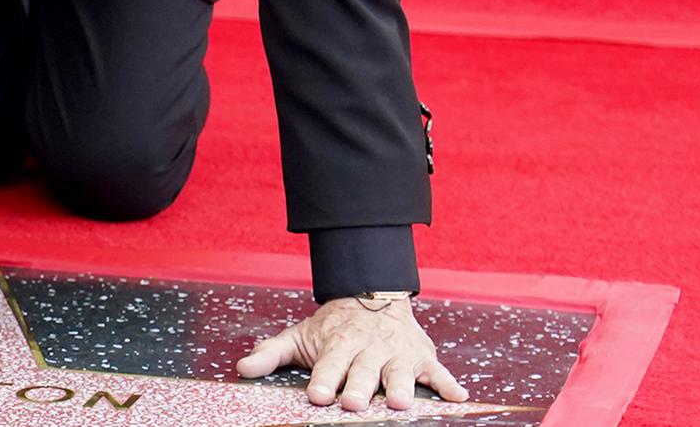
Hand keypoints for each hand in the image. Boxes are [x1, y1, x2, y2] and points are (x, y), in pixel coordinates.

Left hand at [234, 293, 467, 417]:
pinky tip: (460, 397)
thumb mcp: (299, 336)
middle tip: (353, 403)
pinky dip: (448, 384)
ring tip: (398, 403)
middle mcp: (369, 351)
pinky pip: (438, 373)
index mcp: (338, 346)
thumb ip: (271, 354)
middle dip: (359, 387)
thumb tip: (240, 368)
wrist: (372, 296)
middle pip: (363, 372)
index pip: (329, 366)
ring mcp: (397, 355)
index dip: (324, 380)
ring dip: (400, 387)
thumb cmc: (332, 328)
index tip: (317, 396)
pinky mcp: (422, 359)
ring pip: (399, 373)